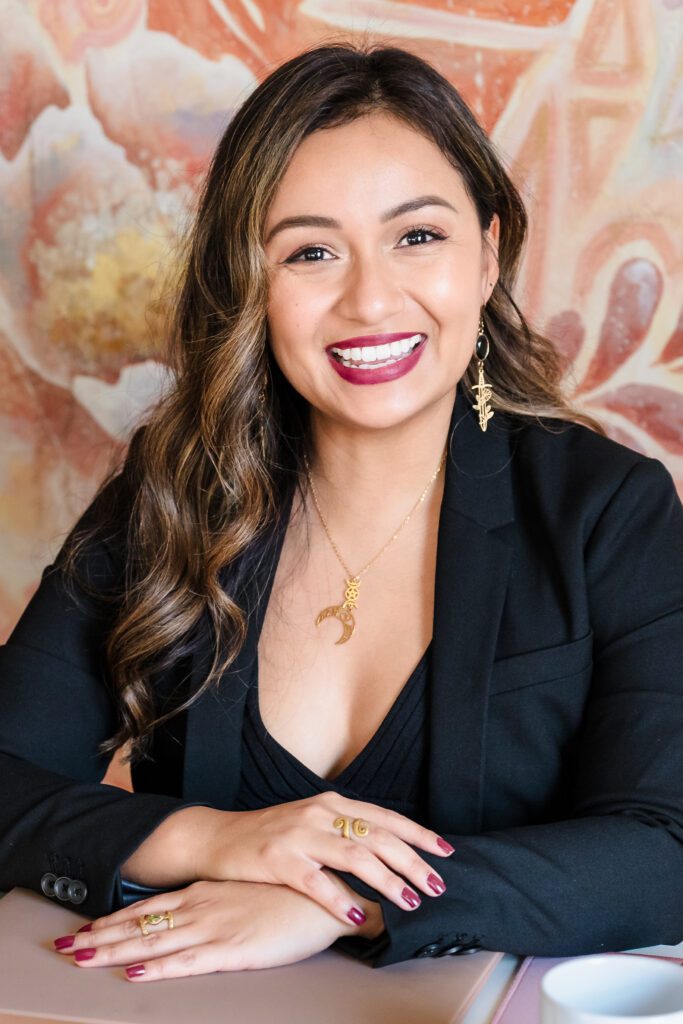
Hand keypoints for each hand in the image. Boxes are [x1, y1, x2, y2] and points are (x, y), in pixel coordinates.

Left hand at [53, 879, 377, 979]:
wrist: (325, 897)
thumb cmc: (290, 894)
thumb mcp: (247, 891)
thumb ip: (222, 900)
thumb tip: (201, 909)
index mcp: (205, 893)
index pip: (150, 907)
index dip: (117, 918)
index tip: (89, 926)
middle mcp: (202, 908)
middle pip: (142, 925)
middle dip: (103, 936)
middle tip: (69, 946)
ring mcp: (214, 929)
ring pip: (154, 943)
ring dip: (115, 951)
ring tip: (83, 958)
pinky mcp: (231, 952)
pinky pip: (186, 963)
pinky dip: (157, 969)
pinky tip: (136, 974)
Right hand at [200, 792, 451, 924]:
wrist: (218, 837)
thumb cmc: (272, 836)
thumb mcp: (313, 823)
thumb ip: (347, 831)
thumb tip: (390, 851)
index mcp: (332, 803)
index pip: (385, 817)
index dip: (418, 834)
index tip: (445, 852)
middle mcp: (320, 814)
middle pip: (377, 837)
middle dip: (412, 862)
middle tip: (436, 886)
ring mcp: (298, 835)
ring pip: (354, 857)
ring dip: (386, 881)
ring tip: (409, 903)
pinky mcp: (277, 859)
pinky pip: (315, 882)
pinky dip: (339, 899)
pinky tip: (356, 917)